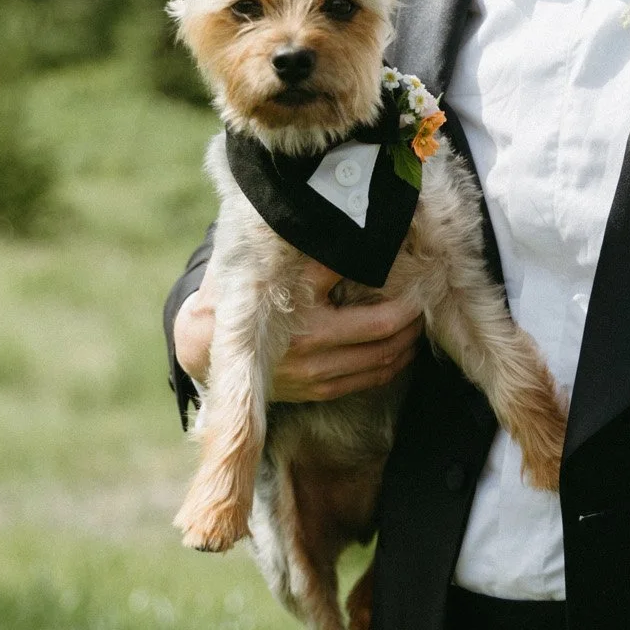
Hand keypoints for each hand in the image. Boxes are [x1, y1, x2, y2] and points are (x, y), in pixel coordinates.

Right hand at [173, 260, 423, 402]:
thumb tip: (364, 237)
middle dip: (412, 329)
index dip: (408, 309)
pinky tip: (397, 349)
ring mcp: (315, 381)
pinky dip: (387, 366)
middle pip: (386, 349)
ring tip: (416, 326)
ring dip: (405, 350)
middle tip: (425, 306)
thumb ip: (321, 259)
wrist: (204, 345)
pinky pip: (364, 384)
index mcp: (310, 331)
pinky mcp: (313, 393)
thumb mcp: (280, 272)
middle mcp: (314, 362)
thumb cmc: (243, 296)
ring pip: (379, 370)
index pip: (380, 325)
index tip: (422, 289)